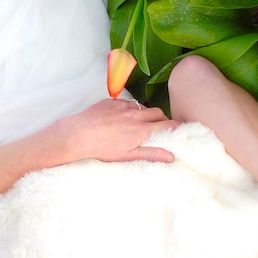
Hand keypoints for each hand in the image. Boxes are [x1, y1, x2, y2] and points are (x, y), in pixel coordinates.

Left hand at [49, 100, 174, 164]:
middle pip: (158, 112)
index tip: (179, 129)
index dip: (175, 126)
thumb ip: (151, 154)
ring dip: (146, 114)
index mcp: (141, 129)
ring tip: (140, 123)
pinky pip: (127, 103)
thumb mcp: (128, 156)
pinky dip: (130, 109)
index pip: (167, 124)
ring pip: (142, 107)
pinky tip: (122, 118)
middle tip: (161, 126)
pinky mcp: (112, 102)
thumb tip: (170, 156)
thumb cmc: (102, 148)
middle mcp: (136, 115)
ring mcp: (124, 106)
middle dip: (162, 118)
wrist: (78, 134)